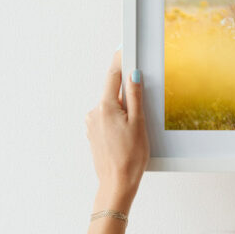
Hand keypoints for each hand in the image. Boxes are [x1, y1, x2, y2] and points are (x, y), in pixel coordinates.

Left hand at [85, 49, 148, 212]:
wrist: (116, 184)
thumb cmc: (130, 158)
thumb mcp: (139, 124)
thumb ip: (135, 97)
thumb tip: (133, 75)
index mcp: (105, 107)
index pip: (113, 76)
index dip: (121, 61)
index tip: (125, 49)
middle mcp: (94, 113)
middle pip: (113, 92)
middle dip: (128, 94)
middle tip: (142, 106)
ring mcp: (92, 124)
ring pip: (112, 107)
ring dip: (125, 111)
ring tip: (136, 130)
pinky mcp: (94, 134)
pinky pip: (108, 119)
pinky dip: (119, 121)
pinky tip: (128, 136)